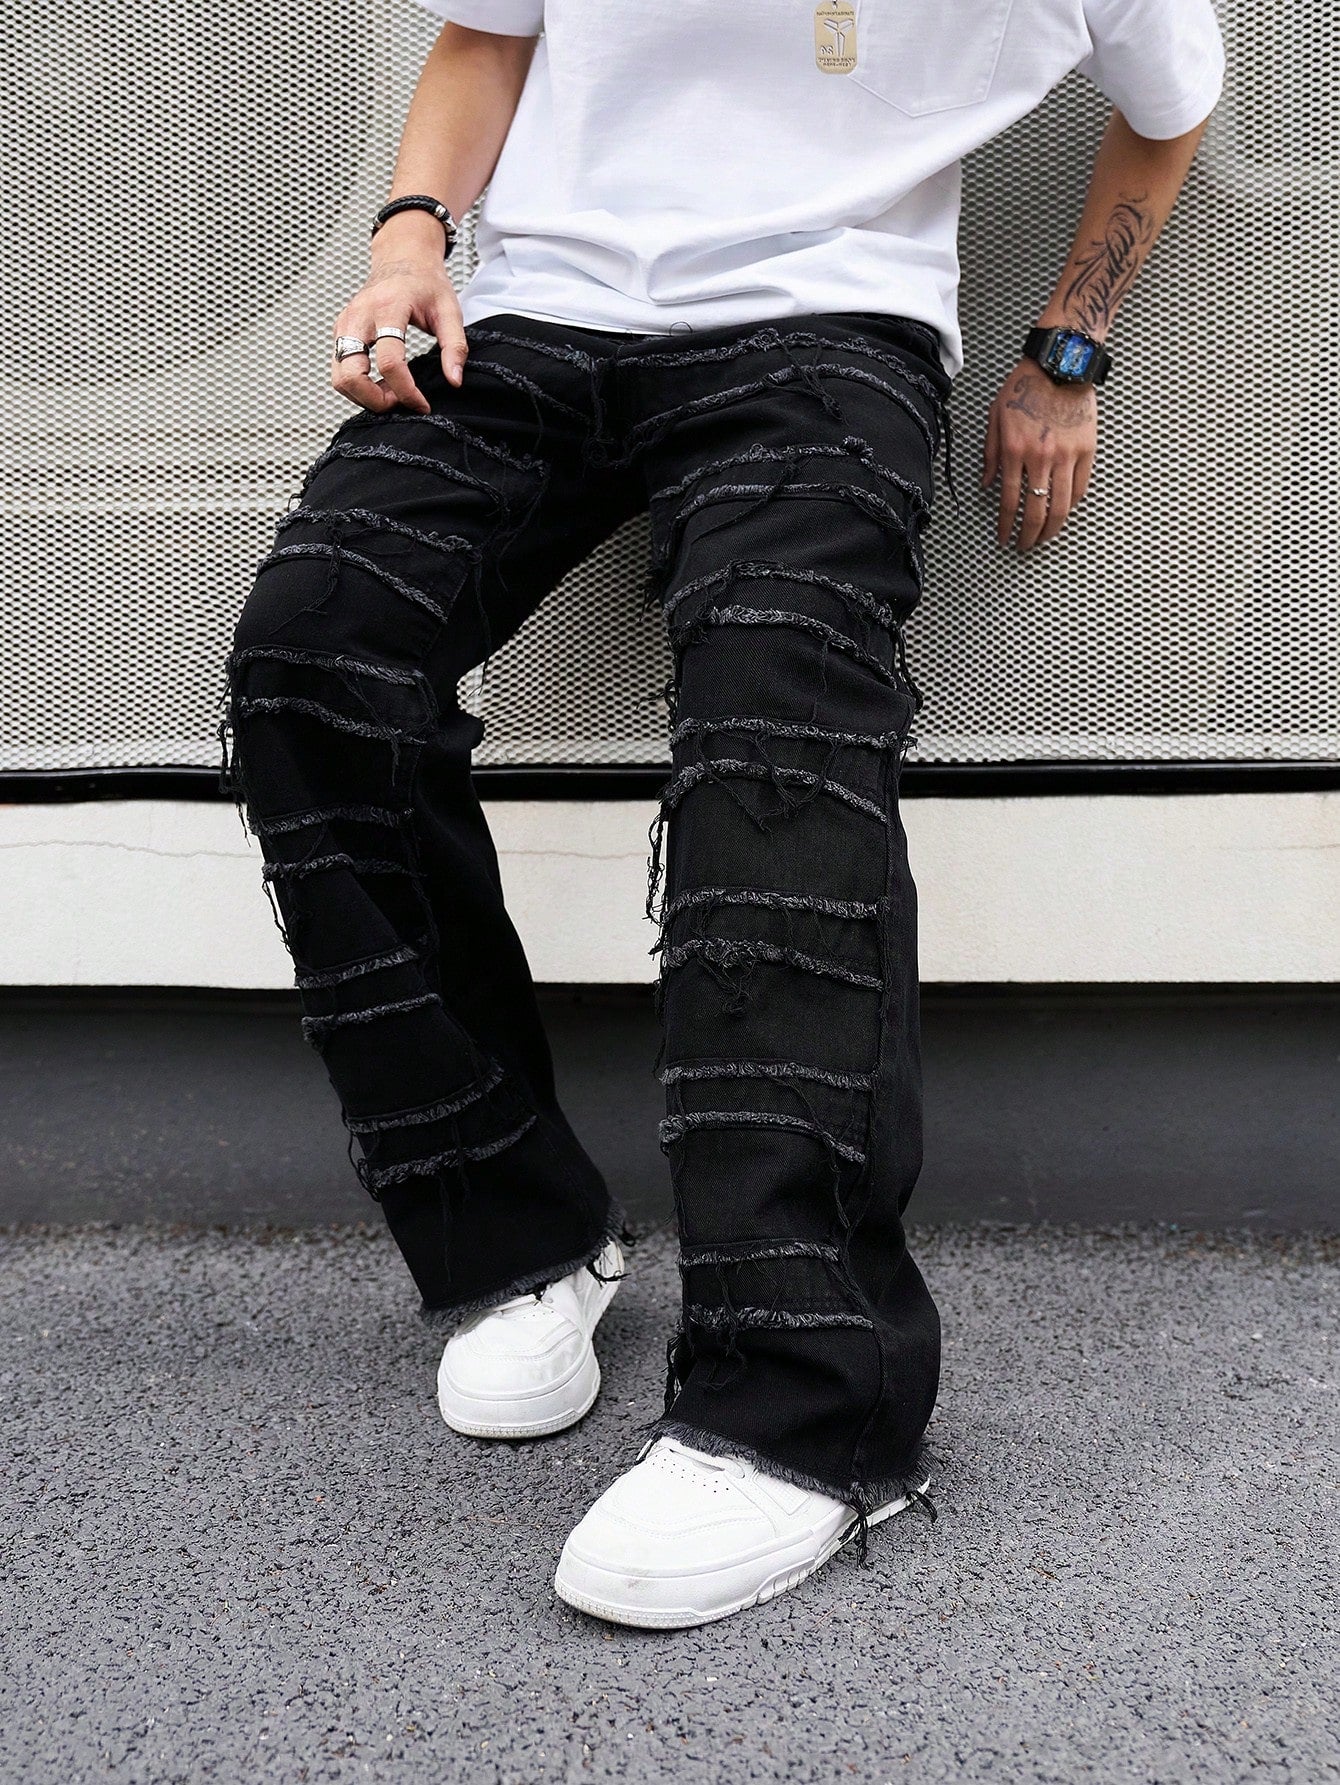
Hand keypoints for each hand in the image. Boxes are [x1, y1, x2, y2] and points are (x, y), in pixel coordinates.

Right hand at [331, 225, 467, 413]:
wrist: (401, 259)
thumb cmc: (425, 284)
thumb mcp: (450, 310)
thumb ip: (455, 346)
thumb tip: (454, 380)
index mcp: (388, 308)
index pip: (390, 361)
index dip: (406, 391)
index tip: (421, 403)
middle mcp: (360, 315)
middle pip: (351, 373)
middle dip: (375, 399)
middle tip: (399, 402)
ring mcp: (345, 323)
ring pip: (339, 376)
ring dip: (363, 396)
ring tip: (390, 393)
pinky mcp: (340, 331)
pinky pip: (339, 368)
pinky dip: (357, 385)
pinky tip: (380, 383)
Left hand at [981, 358, 1096, 552]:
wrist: (1061, 364)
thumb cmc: (1025, 387)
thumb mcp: (996, 417)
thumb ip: (991, 454)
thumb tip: (987, 485)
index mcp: (1014, 452)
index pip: (1009, 503)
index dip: (1006, 527)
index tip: (1004, 540)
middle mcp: (1041, 458)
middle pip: (1037, 512)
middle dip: (1029, 536)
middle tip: (1025, 547)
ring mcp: (1067, 456)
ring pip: (1062, 506)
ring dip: (1052, 529)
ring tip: (1045, 538)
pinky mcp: (1087, 450)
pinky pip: (1081, 488)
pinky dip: (1072, 505)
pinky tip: (1064, 512)